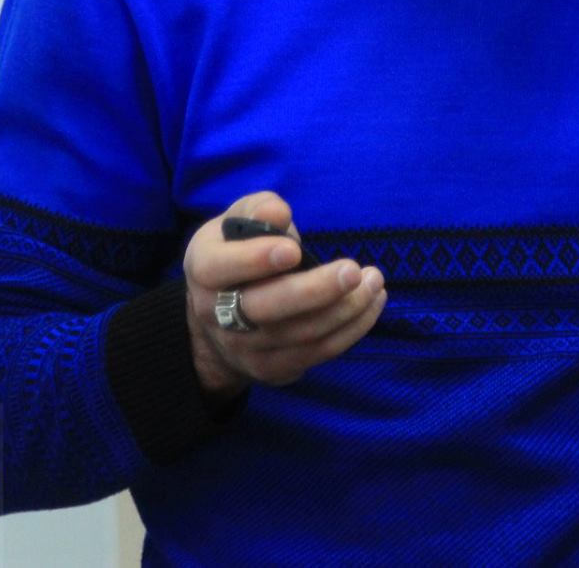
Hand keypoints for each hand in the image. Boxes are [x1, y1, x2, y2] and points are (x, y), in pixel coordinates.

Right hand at [183, 191, 386, 400]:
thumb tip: (278, 213)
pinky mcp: (274, 369)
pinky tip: (372, 302)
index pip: (220, 268)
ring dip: (345, 309)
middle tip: (353, 270)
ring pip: (300, 333)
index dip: (254, 260)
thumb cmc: (237, 255)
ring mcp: (245, 348)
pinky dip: (351, 328)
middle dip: (313, 291)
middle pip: (266, 308)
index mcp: (203, 270)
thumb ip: (258, 210)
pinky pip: (318, 352)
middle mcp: (217, 315)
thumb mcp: (237, 223)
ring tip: (375, 280)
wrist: (219, 321)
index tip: (293, 250)